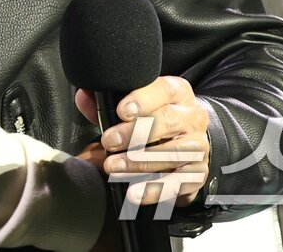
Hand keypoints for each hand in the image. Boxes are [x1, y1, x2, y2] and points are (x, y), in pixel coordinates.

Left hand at [76, 75, 210, 206]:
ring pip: (174, 152)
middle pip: (168, 120)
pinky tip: (134, 192)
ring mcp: (198, 146)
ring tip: (114, 168)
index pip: (164, 89)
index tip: (121, 111)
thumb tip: (84, 98)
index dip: (143, 99)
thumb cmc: (153, 120)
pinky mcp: (197, 173)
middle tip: (109, 142)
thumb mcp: (134, 106)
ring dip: (140, 163)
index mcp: (178, 93)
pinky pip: (178, 183)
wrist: (187, 144)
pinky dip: (154, 190)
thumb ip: (107, 102)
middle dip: (135, 132)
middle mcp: (192, 117)